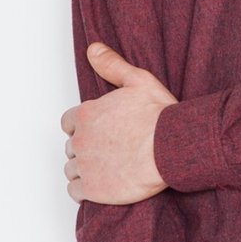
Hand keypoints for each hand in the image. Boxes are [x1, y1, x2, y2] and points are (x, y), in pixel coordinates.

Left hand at [61, 42, 177, 203]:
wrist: (172, 148)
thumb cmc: (159, 116)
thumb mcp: (138, 80)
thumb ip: (112, 65)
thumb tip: (93, 50)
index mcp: (87, 115)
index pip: (68, 122)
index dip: (82, 127)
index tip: (98, 131)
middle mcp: (81, 140)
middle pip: (71, 147)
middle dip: (86, 148)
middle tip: (108, 150)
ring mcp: (85, 165)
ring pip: (71, 170)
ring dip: (84, 170)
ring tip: (106, 169)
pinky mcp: (93, 189)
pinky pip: (75, 191)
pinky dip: (84, 190)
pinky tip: (101, 186)